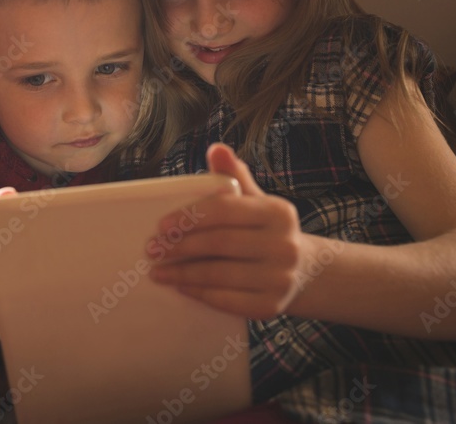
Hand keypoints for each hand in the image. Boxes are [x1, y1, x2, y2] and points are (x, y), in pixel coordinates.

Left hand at [148, 143, 302, 318]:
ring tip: (156, 271)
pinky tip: (180, 285)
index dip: (190, 216)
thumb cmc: (265, 230)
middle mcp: (284, 245)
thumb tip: (216, 149)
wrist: (304, 271)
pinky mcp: (271, 306)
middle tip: (152, 249)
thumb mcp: (255, 201)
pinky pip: (226, 300)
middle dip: (180, 246)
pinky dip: (198, 292)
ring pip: (219, 274)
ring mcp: (280, 279)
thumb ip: (234, 176)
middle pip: (219, 243)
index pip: (225, 210)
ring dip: (182, 273)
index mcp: (278, 212)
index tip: (161, 224)